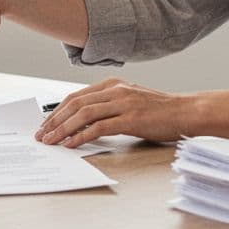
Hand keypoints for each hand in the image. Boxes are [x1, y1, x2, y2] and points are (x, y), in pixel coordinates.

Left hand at [35, 78, 192, 147]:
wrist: (186, 112)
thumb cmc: (160, 111)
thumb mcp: (130, 101)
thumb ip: (109, 106)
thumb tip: (84, 122)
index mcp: (113, 84)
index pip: (76, 96)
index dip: (57, 110)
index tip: (45, 124)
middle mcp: (115, 90)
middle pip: (75, 103)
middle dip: (54, 120)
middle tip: (42, 134)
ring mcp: (123, 103)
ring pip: (83, 114)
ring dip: (63, 128)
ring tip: (51, 141)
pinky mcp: (130, 119)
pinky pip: (99, 127)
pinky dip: (81, 136)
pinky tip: (72, 144)